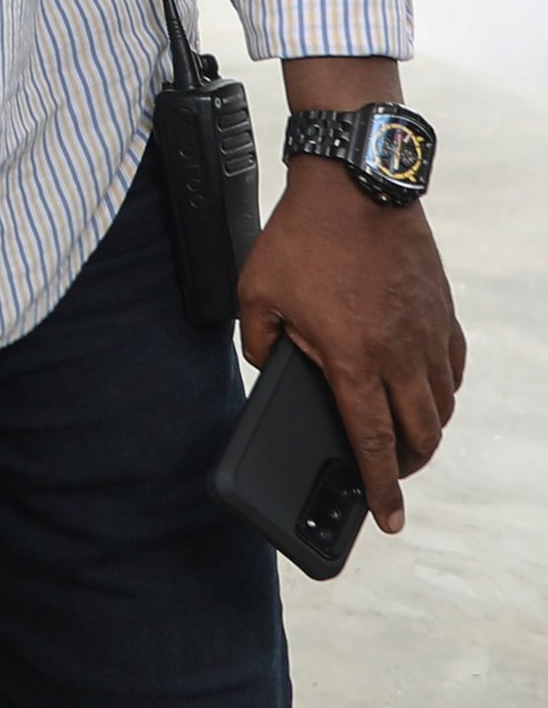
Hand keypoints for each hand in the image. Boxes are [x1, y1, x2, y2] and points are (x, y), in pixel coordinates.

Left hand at [241, 164, 463, 534]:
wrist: (355, 187)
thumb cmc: (302, 239)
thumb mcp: (256, 293)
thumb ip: (259, 342)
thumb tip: (268, 367)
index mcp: (352, 359)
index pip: (372, 440)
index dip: (381, 487)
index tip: (390, 520)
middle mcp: (399, 355)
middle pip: (420, 436)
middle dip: (407, 467)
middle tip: (389, 476)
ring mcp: (428, 335)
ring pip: (442, 406)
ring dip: (426, 432)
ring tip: (404, 438)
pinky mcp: (443, 314)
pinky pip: (452, 369)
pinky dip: (442, 392)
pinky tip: (424, 390)